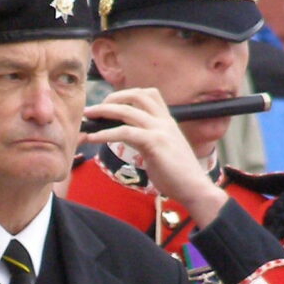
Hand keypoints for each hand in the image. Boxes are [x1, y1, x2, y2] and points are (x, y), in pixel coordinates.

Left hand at [83, 88, 227, 227]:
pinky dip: (106, 133)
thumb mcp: (160, 149)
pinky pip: (125, 132)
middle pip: (137, 95)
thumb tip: (126, 135)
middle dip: (112, 98)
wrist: (195, 189)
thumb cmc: (177, 175)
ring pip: (128, 111)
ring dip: (103, 111)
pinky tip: (94, 138)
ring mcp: (161, 130)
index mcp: (167, 121)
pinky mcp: (155, 143)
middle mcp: (165, 121)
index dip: (126, 95)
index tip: (109, 104)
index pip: (148, 94)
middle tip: (94, 109)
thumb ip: (145, 139)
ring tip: (87, 118)